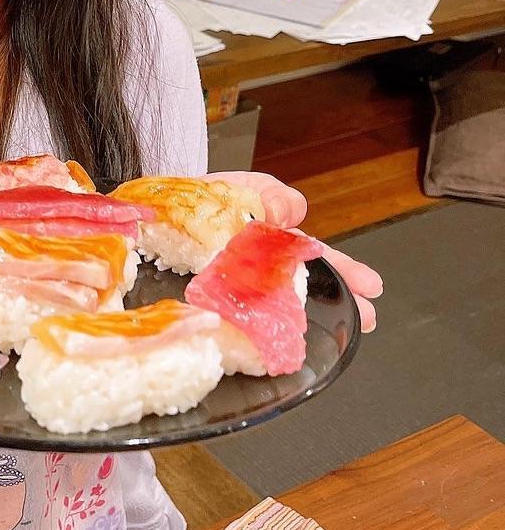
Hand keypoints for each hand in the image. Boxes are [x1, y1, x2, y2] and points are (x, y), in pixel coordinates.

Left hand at [208, 170, 382, 332]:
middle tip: (366, 318)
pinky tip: (265, 344)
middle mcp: (263, 269)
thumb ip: (269, 193)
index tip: (370, 285)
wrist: (159, 211)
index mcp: (276, 242)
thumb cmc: (205, 201)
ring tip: (328, 336)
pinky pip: (234, 316)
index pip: (317, 257)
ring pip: (276, 306)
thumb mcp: (243, 185)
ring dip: (301, 322)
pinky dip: (250, 330)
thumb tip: (288, 212)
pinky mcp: (211, 300)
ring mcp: (238, 286)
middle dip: (339, 302)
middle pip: (306, 286)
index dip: (345, 270)